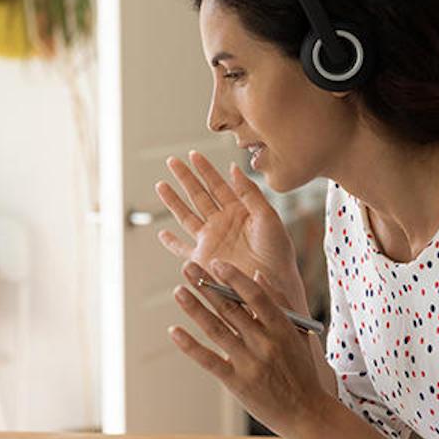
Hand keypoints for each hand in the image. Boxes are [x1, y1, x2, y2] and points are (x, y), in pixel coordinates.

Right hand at [155, 151, 305, 309]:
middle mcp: (223, 224)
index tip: (193, 154)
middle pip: (199, 195)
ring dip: (173, 201)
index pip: (219, 185)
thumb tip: (234, 168)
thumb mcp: (268, 217)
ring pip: (186, 216)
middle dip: (185, 178)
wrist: (273, 284)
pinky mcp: (203, 260)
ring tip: (161, 185)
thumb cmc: (278, 253)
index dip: (206, 169)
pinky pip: (182, 249)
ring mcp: (211, 241)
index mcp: (239, 212)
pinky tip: (161, 234)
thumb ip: (250, 193)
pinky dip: (171, 244)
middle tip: (172, 161)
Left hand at [168, 259, 331, 438]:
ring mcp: (250, 363)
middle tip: (188, 267)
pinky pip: (209, 360)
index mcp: (283, 328)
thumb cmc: (302, 371)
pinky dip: (190, 345)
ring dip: (195, 308)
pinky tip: (174, 331)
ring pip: (216, 329)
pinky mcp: (236, 382)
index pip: (255, 295)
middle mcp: (265, 343)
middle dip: (207, 285)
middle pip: (231, 308)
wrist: (306, 413)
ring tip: (179, 291)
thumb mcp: (298, 333)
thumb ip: (279, 303)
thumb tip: (258, 275)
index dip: (234, 277)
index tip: (216, 263)